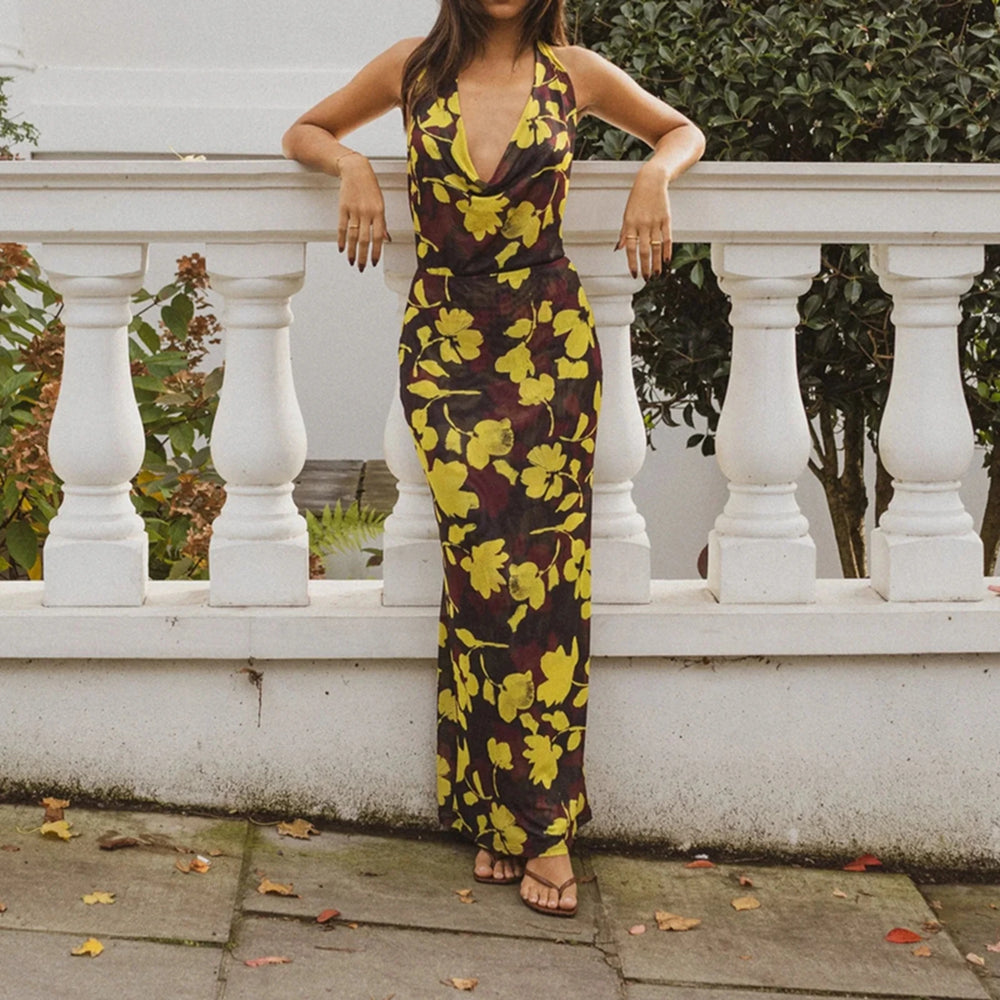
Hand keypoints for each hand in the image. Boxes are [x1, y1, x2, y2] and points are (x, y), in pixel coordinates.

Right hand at [336, 153, 390, 270]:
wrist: (356, 170)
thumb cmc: (370, 188)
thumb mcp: (380, 204)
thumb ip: (382, 222)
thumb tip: (386, 239)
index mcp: (378, 212)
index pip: (378, 237)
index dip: (376, 252)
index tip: (374, 263)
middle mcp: (366, 212)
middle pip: (364, 239)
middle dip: (362, 256)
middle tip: (362, 268)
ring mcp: (354, 210)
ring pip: (352, 236)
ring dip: (351, 251)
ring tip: (351, 261)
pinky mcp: (343, 208)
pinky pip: (341, 227)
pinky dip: (341, 239)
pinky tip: (341, 248)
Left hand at [616, 161, 671, 280]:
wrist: (652, 181)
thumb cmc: (637, 199)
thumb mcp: (626, 215)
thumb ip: (623, 233)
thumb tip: (618, 249)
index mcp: (630, 224)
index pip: (630, 248)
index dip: (632, 263)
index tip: (634, 274)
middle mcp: (643, 224)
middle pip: (644, 250)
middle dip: (645, 267)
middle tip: (646, 278)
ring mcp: (655, 222)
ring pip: (656, 247)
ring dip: (657, 263)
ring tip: (657, 274)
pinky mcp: (666, 219)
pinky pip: (667, 238)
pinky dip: (667, 251)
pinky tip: (667, 261)